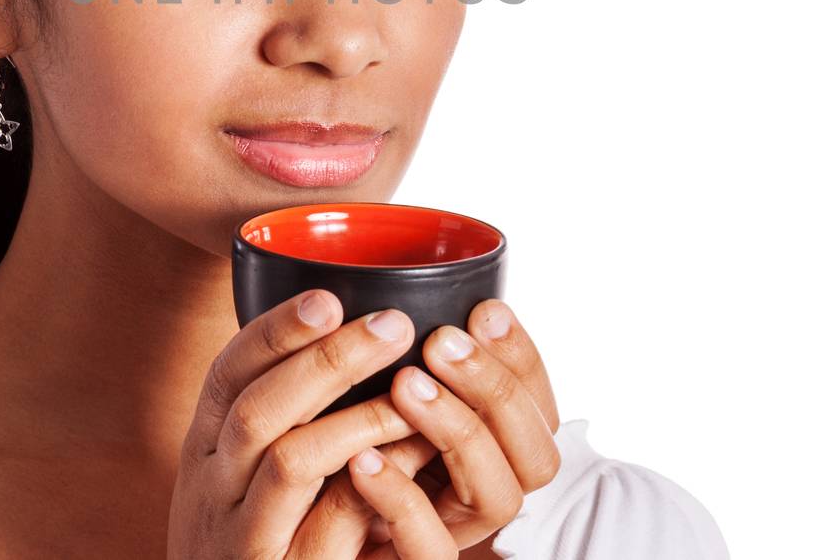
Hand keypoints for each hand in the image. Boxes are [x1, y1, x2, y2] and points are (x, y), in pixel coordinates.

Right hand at [168, 287, 435, 558]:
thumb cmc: (254, 543)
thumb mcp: (247, 477)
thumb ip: (283, 420)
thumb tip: (346, 343)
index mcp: (205, 446)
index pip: (228, 371)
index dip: (275, 329)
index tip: (327, 295)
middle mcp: (209, 483)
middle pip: (257, 403)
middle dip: (326, 358)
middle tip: (391, 324)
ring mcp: (235, 531)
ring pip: (289, 457)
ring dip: (356, 415)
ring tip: (412, 389)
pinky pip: (320, 520)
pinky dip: (362, 480)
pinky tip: (401, 456)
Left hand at [342, 299, 562, 557]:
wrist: (297, 544)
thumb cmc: (334, 463)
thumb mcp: (379, 402)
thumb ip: (411, 367)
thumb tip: (404, 302)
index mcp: (491, 453)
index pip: (538, 410)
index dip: (522, 359)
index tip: (484, 310)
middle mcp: (483, 497)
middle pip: (537, 456)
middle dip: (495, 388)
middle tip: (442, 340)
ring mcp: (454, 536)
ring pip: (498, 498)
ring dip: (458, 430)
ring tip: (404, 383)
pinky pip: (430, 549)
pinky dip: (401, 495)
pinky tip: (362, 458)